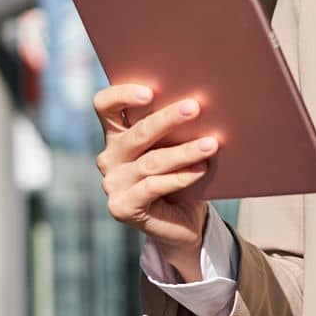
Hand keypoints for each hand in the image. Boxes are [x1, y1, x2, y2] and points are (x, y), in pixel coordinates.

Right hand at [93, 83, 219, 279]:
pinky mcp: (122, 207)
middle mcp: (109, 157)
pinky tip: (201, 169)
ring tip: (211, 144)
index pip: (105, 106)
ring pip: (151, 162)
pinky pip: (154, 186)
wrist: (183, 223)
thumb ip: (177, 129)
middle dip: (167, 119)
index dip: (122, 95)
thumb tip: (202, 106)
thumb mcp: (177, 147)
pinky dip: (180, 177)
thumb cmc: (182, 175)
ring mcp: (113, 184)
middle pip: (136, 133)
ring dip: (184, 151)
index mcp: (117, 135)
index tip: (150, 92)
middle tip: (194, 107)